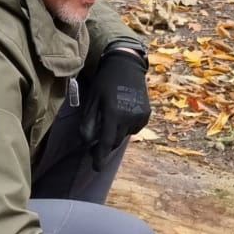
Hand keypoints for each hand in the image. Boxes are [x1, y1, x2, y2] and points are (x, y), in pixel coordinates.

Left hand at [79, 46, 150, 169]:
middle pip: (115, 140)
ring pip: (125, 135)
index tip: (96, 168)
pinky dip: (126, 126)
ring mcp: (140, 116)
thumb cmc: (105, 82)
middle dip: (105, 144)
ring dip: (116, 133)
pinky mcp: (146, 114)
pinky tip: (122, 114)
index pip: (106, 142)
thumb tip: (87, 142)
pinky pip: (134, 128)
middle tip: (95, 142)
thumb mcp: (92, 100)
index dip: (100, 156)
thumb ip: (89, 122)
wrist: (127, 65)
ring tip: (110, 119)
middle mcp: (129, 117)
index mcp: (114, 113)